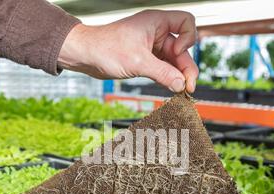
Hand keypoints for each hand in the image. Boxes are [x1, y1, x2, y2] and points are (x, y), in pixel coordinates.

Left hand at [58, 10, 198, 92]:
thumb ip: (162, 73)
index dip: (189, 38)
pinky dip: (168, 78)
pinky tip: (171, 88)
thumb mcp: (138, 62)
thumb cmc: (105, 49)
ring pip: (173, 60)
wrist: (84, 55)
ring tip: (182, 92)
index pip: (186, 21)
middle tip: (189, 88)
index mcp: (156, 22)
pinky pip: (163, 68)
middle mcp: (156, 32)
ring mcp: (151, 46)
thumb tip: (181, 85)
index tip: (178, 52)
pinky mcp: (145, 59)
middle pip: (183, 48)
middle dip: (186, 67)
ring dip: (179, 75)